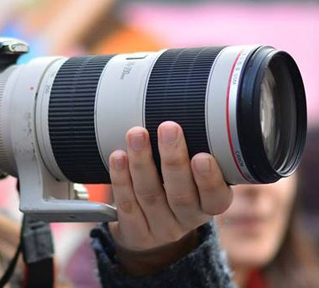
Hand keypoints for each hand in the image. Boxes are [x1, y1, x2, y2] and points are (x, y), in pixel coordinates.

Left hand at [108, 121, 232, 274]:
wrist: (148, 226)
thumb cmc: (173, 185)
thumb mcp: (191, 172)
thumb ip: (194, 147)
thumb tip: (187, 103)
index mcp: (209, 205)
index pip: (216, 198)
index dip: (209, 179)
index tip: (202, 156)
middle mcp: (187, 219)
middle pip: (181, 194)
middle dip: (173, 159)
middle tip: (168, 128)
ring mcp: (160, 228)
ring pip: (150, 195)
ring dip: (142, 162)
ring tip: (136, 134)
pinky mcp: (136, 232)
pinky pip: (127, 206)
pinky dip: (121, 179)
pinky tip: (118, 157)